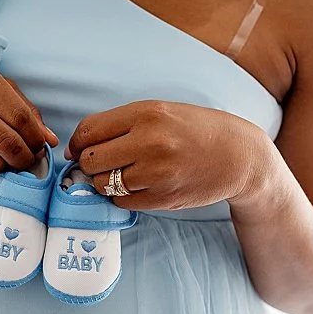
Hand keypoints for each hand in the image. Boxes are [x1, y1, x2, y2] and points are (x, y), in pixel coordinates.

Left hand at [68, 100, 272, 212]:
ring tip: (119, 174)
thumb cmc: (193, 129)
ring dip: (105, 182)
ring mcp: (157, 174)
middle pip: (92, 160)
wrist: (236, 155)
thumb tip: (82, 144)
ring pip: (105, 184)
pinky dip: (122, 196)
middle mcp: (149, 143)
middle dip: (88, 164)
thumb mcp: (159, 111)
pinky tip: (135, 185)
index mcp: (145, 114)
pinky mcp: (163, 199)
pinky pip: (123, 202)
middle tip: (97, 163)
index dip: (76, 142)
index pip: (90, 130)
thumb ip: (123, 124)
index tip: (76, 149)